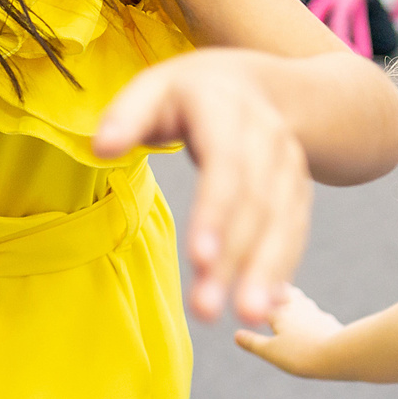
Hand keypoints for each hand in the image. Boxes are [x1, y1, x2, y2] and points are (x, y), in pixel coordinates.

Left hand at [93, 48, 313, 324]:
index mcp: (225, 109)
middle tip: (207, 308)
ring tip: (244, 315)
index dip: (215, 212)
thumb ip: (126, 115)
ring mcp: (288, 165)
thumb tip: (100, 147)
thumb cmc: (189, 92)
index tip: (199, 258)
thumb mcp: (153, 87)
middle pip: (254, 203)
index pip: (226, 166)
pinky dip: (282, 268)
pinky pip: (293, 231)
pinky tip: (267, 303)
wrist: (259, 83)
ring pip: (280, 222)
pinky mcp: (297, 190)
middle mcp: (266, 137)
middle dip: (234, 259)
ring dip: (263, 271)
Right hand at [233, 284, 346, 377]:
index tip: (257, 288)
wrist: (338, 355)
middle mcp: (299, 307)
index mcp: (280, 311)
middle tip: (275, 291)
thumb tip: (237, 336)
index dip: (262, 294)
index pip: (267, 296)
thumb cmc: (300, 353)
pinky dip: (312, 318)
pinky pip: (318, 316)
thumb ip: (252, 343)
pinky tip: (314, 325)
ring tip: (292, 306)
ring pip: (304, 303)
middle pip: (288, 294)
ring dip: (297, 304)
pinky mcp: (330, 324)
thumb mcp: (270, 351)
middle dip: (281, 294)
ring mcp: (316, 314)